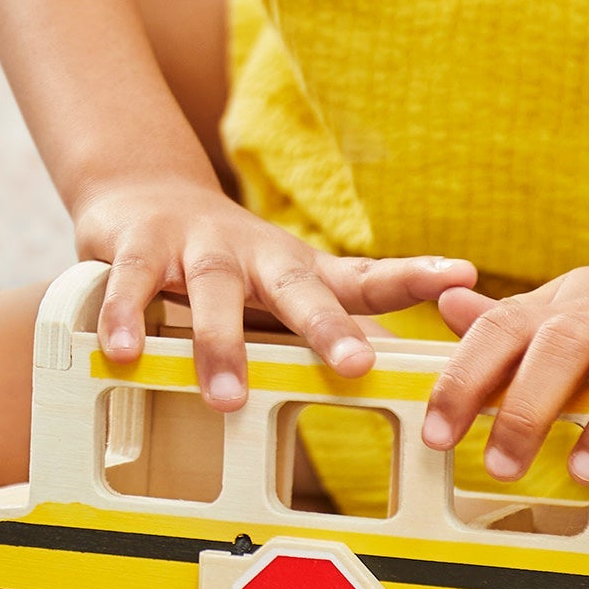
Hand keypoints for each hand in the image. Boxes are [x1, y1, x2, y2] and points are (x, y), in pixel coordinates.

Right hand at [75, 179, 475, 410]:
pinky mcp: (141, 243)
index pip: (365, 274)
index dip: (413, 277)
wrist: (143, 190)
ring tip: (227, 397)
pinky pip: (133, 282)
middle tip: (356, 364)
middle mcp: (256, 253)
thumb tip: (412, 378)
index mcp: (298, 269)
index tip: (461, 277)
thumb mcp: (284, 287)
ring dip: (220, 342)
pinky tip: (126, 353)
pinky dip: (127, 316)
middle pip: (298, 286)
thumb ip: (332, 322)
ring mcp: (199, 245)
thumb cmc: (228, 260)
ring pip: (214, 289)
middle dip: (327, 326)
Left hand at [421, 246, 588, 485]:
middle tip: (500, 465)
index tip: (438, 435)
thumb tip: (444, 306)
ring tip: (584, 471)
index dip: (465, 378)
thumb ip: (512, 322)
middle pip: (568, 339)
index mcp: (573, 306)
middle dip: (528, 402)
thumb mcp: (571, 308)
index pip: (505, 329)